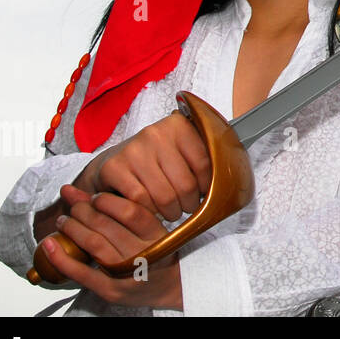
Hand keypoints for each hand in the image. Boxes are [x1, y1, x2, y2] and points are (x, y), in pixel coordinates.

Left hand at [41, 185, 181, 308]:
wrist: (169, 288)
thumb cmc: (156, 252)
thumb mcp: (147, 228)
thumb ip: (117, 208)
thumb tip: (72, 190)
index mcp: (158, 236)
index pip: (131, 212)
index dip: (107, 201)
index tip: (95, 198)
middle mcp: (145, 254)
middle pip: (107, 226)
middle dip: (83, 212)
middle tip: (74, 209)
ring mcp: (127, 273)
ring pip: (94, 244)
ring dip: (72, 228)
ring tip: (64, 221)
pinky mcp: (111, 290)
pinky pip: (82, 273)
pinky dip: (61, 258)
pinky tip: (49, 245)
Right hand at [75, 111, 211, 221]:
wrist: (111, 163)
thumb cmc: (154, 160)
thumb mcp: (180, 151)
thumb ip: (202, 159)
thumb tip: (228, 182)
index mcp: (178, 126)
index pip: (205, 163)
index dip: (208, 186)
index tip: (205, 194)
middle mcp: (155, 133)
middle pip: (185, 184)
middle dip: (189, 204)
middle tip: (186, 208)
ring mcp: (133, 150)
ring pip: (165, 196)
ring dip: (171, 212)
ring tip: (172, 211)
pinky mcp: (114, 167)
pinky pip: (141, 200)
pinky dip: (149, 212)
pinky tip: (152, 210)